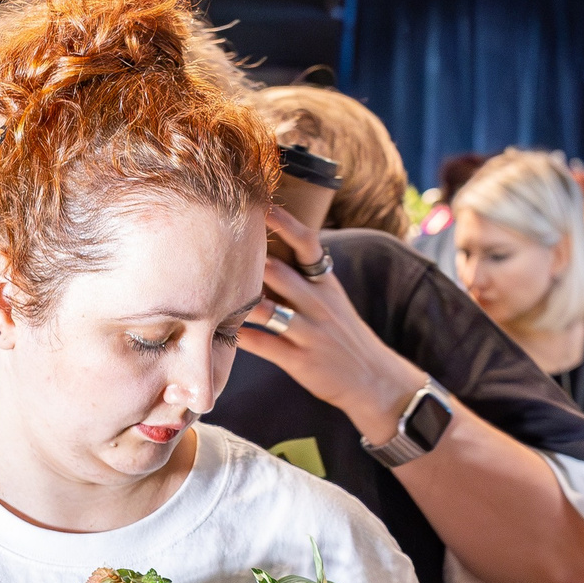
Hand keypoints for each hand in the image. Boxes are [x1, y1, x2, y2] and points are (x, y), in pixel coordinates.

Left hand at [238, 208, 424, 440]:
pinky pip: (265, 345)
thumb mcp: (331, 298)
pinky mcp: (300, 360)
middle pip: (281, 273)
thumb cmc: (342, 333)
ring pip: (270, 310)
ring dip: (241, 299)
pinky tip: (218, 330)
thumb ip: (303, 275)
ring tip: (211, 289)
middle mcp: (320, 303)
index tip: (261, 204)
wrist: (372, 378)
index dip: (284, 222)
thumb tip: (267, 246)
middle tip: (216, 243)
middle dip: (249, 260)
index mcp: (326, 283)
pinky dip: (240, 337)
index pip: (307, 243)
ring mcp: (310, 332)